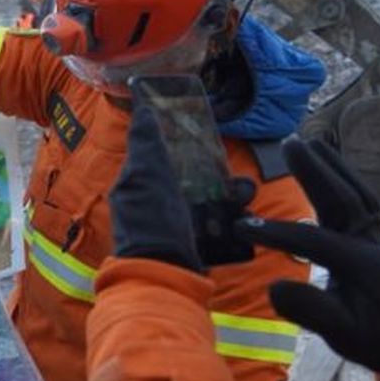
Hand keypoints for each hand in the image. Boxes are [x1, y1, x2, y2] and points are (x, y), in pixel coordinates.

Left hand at [111, 103, 254, 268]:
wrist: (167, 273)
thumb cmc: (152, 222)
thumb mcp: (145, 175)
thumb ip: (145, 143)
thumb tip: (141, 107)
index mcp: (137, 184)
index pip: (160, 154)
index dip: (181, 142)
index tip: (203, 133)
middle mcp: (153, 203)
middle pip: (190, 175)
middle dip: (214, 171)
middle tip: (230, 172)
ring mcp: (174, 224)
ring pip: (209, 198)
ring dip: (229, 194)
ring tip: (242, 194)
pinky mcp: (195, 243)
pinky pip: (218, 223)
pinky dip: (232, 218)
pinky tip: (242, 215)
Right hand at [236, 139, 379, 375]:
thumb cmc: (366, 335)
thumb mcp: (340, 334)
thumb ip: (310, 311)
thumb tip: (274, 288)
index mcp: (361, 269)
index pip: (316, 242)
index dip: (279, 233)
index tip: (241, 227)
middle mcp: (371, 245)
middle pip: (344, 201)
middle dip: (316, 174)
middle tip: (289, 145)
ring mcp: (375, 235)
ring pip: (354, 193)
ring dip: (330, 166)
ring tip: (305, 142)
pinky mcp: (372, 231)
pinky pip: (359, 196)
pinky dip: (343, 174)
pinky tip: (327, 159)